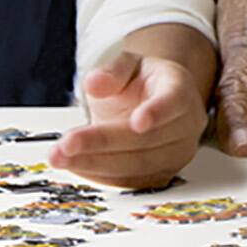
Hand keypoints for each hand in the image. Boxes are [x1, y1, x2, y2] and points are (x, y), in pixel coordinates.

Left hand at [50, 33, 210, 188]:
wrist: (151, 103)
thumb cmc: (141, 83)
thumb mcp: (127, 65)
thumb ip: (112, 71)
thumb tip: (94, 83)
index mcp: (179, 90)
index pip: (173, 101)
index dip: (157, 112)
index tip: (137, 122)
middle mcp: (185, 125)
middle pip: (147, 140)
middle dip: (103, 143)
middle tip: (67, 143)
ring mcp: (176, 154)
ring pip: (137, 166)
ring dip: (95, 163)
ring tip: (60, 157)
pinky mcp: (161, 175)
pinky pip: (130, 181)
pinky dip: (99, 175)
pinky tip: (74, 165)